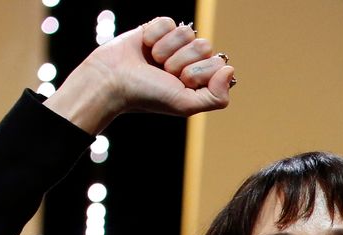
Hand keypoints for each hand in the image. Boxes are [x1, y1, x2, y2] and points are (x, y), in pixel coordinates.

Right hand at [43, 17, 235, 133]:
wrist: (112, 81)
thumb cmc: (147, 96)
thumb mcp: (185, 105)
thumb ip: (216, 97)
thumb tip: (229, 70)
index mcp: (199, 79)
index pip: (217, 64)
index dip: (198, 74)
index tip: (179, 84)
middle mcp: (188, 61)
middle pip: (204, 46)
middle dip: (181, 62)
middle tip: (163, 73)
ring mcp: (173, 44)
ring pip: (187, 32)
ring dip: (167, 50)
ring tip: (152, 61)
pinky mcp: (157, 28)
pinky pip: (168, 22)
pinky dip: (155, 35)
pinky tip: (145, 47)